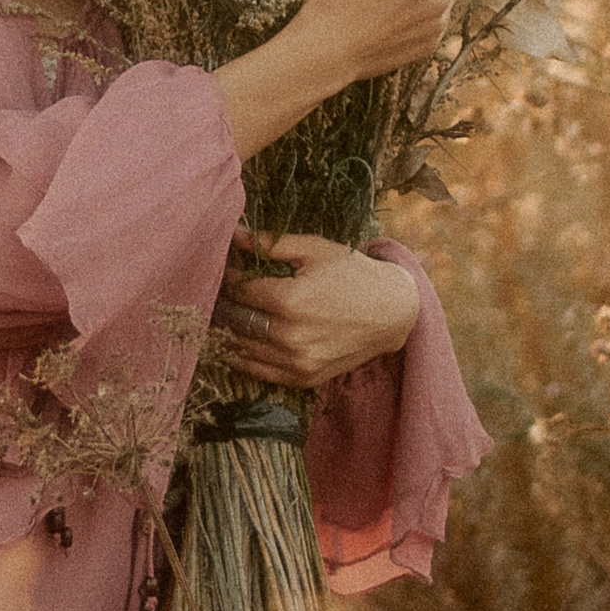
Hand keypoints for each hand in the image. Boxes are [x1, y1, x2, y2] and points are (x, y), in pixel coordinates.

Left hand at [213, 233, 420, 387]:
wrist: (392, 311)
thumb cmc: (352, 274)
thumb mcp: (314, 249)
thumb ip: (270, 244)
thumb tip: (232, 233)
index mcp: (290, 301)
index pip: (239, 290)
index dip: (228, 277)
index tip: (226, 268)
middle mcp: (290, 336)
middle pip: (236, 320)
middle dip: (224, 303)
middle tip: (216, 291)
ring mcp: (297, 361)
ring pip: (242, 347)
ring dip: (227, 330)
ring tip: (221, 314)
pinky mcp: (304, 377)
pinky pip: (259, 371)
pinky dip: (242, 357)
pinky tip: (234, 341)